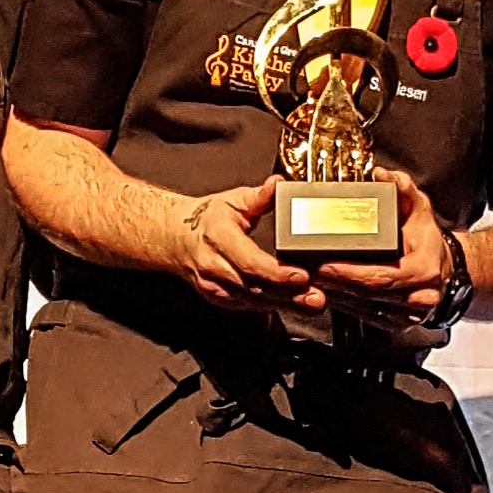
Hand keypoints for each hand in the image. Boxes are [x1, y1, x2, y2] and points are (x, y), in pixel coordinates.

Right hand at [166, 176, 319, 308]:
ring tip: (312, 303)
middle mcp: (214, 267)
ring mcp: (216, 287)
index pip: (249, 262)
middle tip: (316, 297)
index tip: (301, 276)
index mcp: (218, 238)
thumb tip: (277, 185)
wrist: (176, 238)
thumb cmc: (206, 220)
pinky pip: (250, 306)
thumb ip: (259, 196)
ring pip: (254, 301)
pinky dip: (273, 306)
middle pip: (255, 287)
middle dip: (289, 295)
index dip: (276, 273)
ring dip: (285, 305)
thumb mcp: (232, 201)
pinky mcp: (221, 299)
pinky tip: (294, 305)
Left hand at [309, 167, 450, 316]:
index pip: (380, 277)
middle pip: (367, 295)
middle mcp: (418, 297)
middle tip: (309, 272)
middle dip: (335, 284)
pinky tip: (330, 291)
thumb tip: (384, 175)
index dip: (350, 274)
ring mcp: (406, 315)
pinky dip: (345, 303)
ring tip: (313, 279)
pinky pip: (364, 316)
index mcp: (424, 271)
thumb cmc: (428, 240)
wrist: (446, 268)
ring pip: (363, 309)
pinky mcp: (395, 323)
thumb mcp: (420, 208)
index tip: (325, 266)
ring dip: (336, 295)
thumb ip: (403, 188)